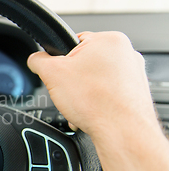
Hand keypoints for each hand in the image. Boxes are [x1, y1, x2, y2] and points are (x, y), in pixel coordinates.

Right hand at [27, 31, 168, 170]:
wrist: (121, 131)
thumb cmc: (96, 102)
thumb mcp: (52, 73)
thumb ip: (38, 60)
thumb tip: (35, 59)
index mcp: (109, 39)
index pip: (74, 42)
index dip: (61, 60)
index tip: (59, 74)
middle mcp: (127, 53)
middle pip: (85, 62)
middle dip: (73, 79)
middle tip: (70, 91)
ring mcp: (134, 73)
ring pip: (96, 79)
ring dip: (84, 92)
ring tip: (82, 104)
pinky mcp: (135, 92)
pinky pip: (108, 92)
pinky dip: (97, 101)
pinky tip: (92, 111)